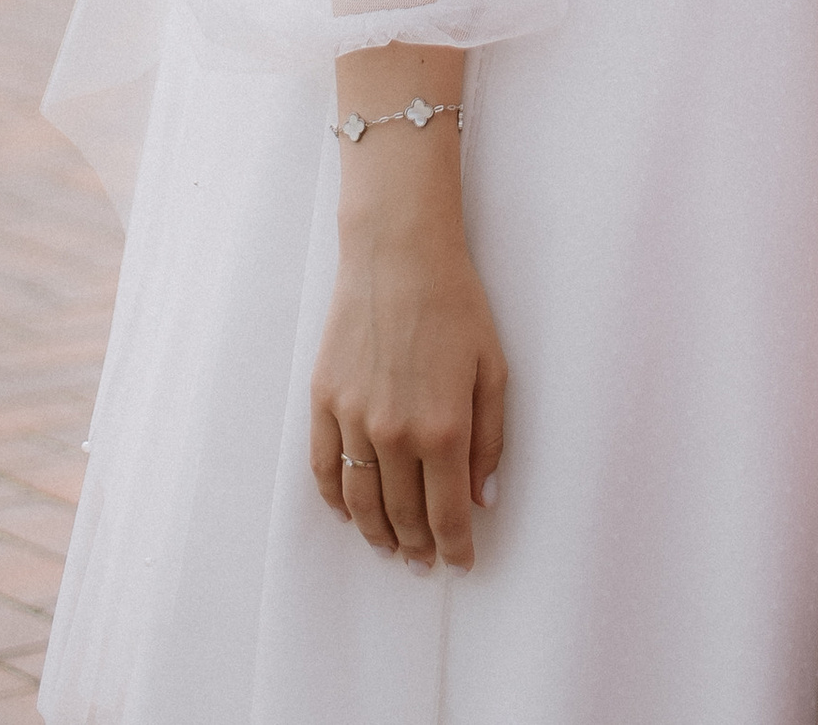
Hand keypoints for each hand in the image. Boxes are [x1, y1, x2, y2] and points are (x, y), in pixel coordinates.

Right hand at [311, 67, 504, 569]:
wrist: (399, 255)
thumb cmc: (456, 304)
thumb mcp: (493, 369)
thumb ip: (491, 440)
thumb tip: (484, 497)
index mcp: (444, 429)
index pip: (448, 514)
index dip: (455, 547)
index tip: (460, 563)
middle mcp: (395, 435)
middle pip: (404, 516)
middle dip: (418, 547)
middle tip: (425, 562)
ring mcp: (354, 420)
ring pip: (361, 503)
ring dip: (376, 534)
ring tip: (390, 548)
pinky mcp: (324, 402)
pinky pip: (325, 469)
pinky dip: (336, 500)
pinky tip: (349, 512)